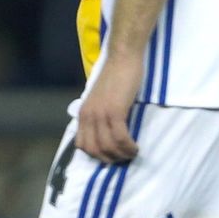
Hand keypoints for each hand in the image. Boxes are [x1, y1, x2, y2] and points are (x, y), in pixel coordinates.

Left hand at [76, 48, 144, 162]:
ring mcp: (100, 114)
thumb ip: (100, 113)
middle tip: (124, 158)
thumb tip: (106, 131)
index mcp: (83, 114)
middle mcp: (88, 116)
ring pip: (107, 146)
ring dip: (121, 154)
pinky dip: (128, 146)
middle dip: (110, 158)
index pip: (82, 145)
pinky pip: (120, 137)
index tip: (112, 155)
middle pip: (94, 149)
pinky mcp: (115, 111)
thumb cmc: (116, 76)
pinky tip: (136, 147)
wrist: (123, 59)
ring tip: (132, 153)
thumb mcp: (101, 98)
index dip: (97, 155)